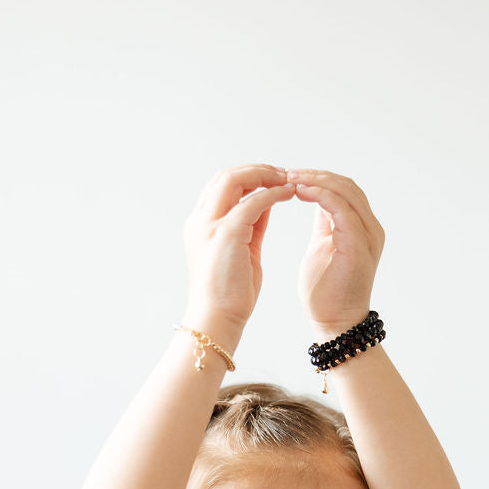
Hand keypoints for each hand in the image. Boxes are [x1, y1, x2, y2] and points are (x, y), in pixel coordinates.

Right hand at [183, 164, 294, 343]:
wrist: (217, 318)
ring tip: (287, 179)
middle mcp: (200, 220)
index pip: (220, 186)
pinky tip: (288, 194)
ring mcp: (211, 225)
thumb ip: (251, 224)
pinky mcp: (227, 233)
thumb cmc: (229, 292)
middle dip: (255, 170)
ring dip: (264, 175)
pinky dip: (272, 193)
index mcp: (200, 225)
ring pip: (234, 180)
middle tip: (282, 174)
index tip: (272, 179)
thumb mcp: (242, 249)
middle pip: (225, 176)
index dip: (247, 176)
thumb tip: (265, 202)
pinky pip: (252, 201)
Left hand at [289, 170, 384, 334]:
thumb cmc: (326, 292)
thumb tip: (314, 199)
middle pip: (347, 185)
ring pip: (345, 192)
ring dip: (317, 181)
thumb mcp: (322, 246)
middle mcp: (370, 228)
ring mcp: (367, 235)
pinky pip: (341, 209)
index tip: (291, 176)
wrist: (334, 322)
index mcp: (361, 227)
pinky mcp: (358, 244)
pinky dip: (320, 196)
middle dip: (316, 175)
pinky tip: (300, 192)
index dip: (319, 179)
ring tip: (291, 178)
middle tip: (288, 172)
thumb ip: (324, 222)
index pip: (344, 190)